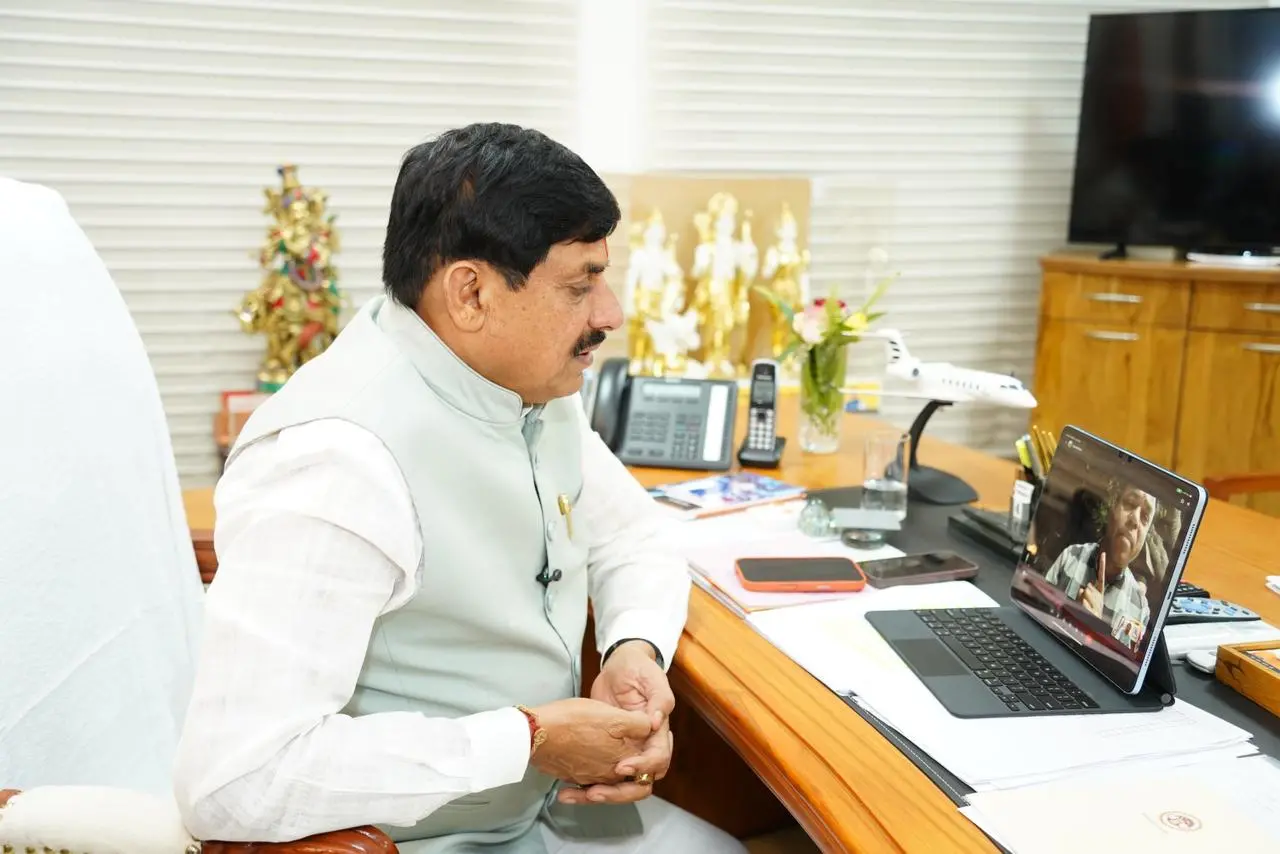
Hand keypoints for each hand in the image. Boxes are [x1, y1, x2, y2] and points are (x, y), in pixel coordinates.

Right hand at [528, 698, 652, 786]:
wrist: (535, 734)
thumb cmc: (573, 721)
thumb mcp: (612, 715)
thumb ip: (638, 724)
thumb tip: (653, 727)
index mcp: (624, 759)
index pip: (651, 768)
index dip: (655, 753)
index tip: (651, 736)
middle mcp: (609, 774)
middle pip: (631, 782)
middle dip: (636, 771)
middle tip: (636, 755)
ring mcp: (590, 777)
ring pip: (608, 783)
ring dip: (612, 777)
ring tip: (618, 750)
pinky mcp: (573, 775)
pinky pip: (586, 784)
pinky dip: (587, 782)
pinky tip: (586, 770)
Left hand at [559, 641, 675, 805]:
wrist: (617, 666)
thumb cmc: (638, 669)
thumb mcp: (652, 678)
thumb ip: (659, 699)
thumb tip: (657, 722)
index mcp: (657, 732)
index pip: (658, 759)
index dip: (643, 766)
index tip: (623, 766)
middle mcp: (643, 747)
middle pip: (640, 783)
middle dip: (619, 792)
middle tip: (595, 792)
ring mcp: (625, 752)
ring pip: (618, 786)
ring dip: (600, 795)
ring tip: (575, 794)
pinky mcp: (606, 753)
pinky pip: (600, 778)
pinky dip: (584, 787)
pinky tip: (566, 790)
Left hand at [1079, 551, 1105, 616]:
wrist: (1092, 626)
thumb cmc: (1086, 611)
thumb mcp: (1084, 599)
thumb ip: (1085, 592)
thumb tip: (1085, 588)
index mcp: (1099, 592)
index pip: (1101, 576)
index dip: (1102, 565)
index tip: (1102, 553)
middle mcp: (1100, 596)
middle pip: (1088, 586)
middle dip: (1083, 592)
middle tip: (1084, 602)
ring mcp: (1098, 603)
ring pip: (1085, 592)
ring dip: (1081, 599)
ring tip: (1084, 607)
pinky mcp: (1095, 609)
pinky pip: (1084, 601)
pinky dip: (1082, 604)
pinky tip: (1086, 610)